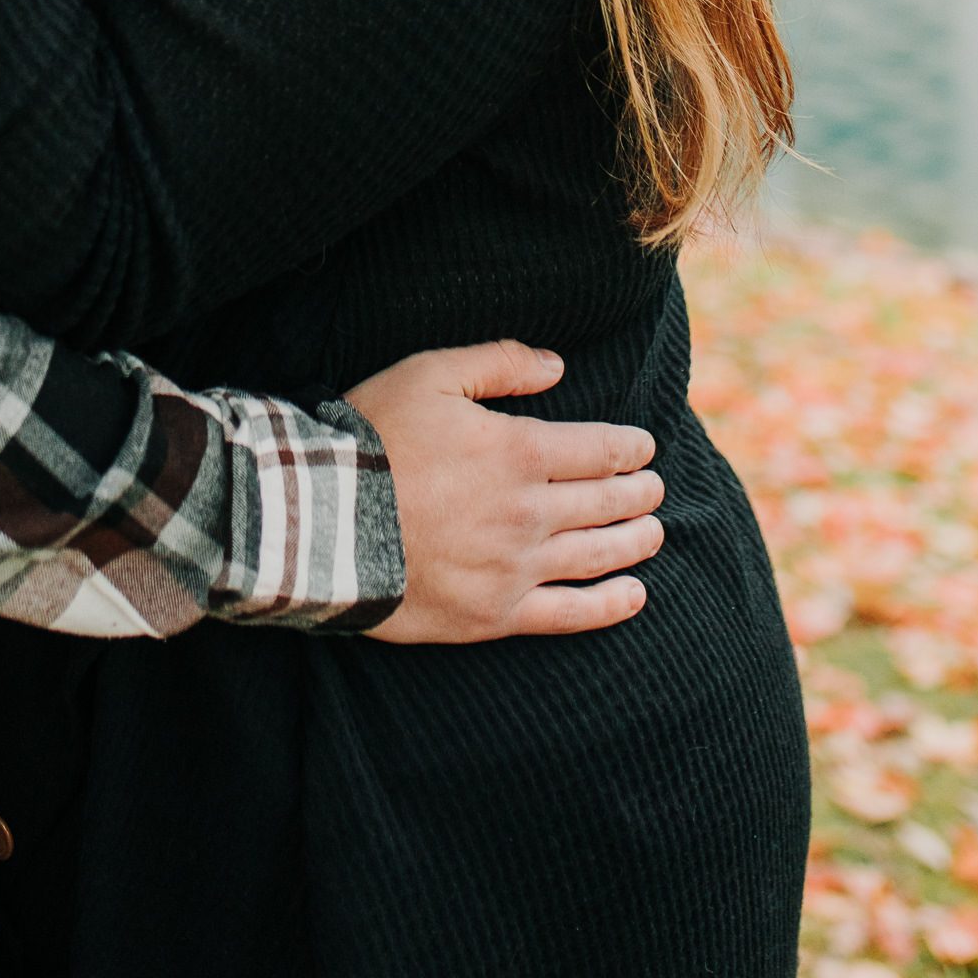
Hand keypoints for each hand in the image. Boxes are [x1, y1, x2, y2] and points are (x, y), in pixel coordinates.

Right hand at [347, 341, 662, 643]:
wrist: (321, 521)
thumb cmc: (372, 439)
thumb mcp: (429, 375)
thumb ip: (499, 363)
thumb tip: (557, 366)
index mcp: (519, 451)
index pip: (599, 450)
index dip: (631, 449)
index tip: (645, 449)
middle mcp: (528, 512)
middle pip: (606, 503)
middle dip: (640, 494)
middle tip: (655, 489)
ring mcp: (514, 568)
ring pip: (597, 556)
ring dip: (635, 543)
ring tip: (655, 533)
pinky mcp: (494, 614)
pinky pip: (569, 614)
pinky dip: (610, 606)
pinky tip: (635, 597)